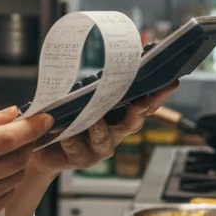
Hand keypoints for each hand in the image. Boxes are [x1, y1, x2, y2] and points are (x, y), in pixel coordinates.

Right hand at [0, 107, 53, 215]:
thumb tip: (14, 113)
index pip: (7, 139)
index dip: (32, 128)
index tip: (47, 119)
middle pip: (17, 158)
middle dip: (26, 143)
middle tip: (22, 133)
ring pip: (15, 177)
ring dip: (16, 162)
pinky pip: (6, 195)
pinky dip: (6, 181)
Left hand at [29, 83, 178, 174]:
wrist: (43, 144)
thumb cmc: (65, 115)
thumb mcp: (80, 95)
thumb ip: (95, 82)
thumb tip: (109, 56)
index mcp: (119, 115)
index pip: (144, 104)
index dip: (159, 95)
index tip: (171, 82)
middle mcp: (115, 132)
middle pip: (133, 122)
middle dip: (139, 110)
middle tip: (142, 100)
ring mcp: (100, 148)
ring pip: (106, 139)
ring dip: (100, 128)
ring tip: (93, 119)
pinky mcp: (83, 159)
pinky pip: (79, 149)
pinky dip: (72, 140)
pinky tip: (65, 133)